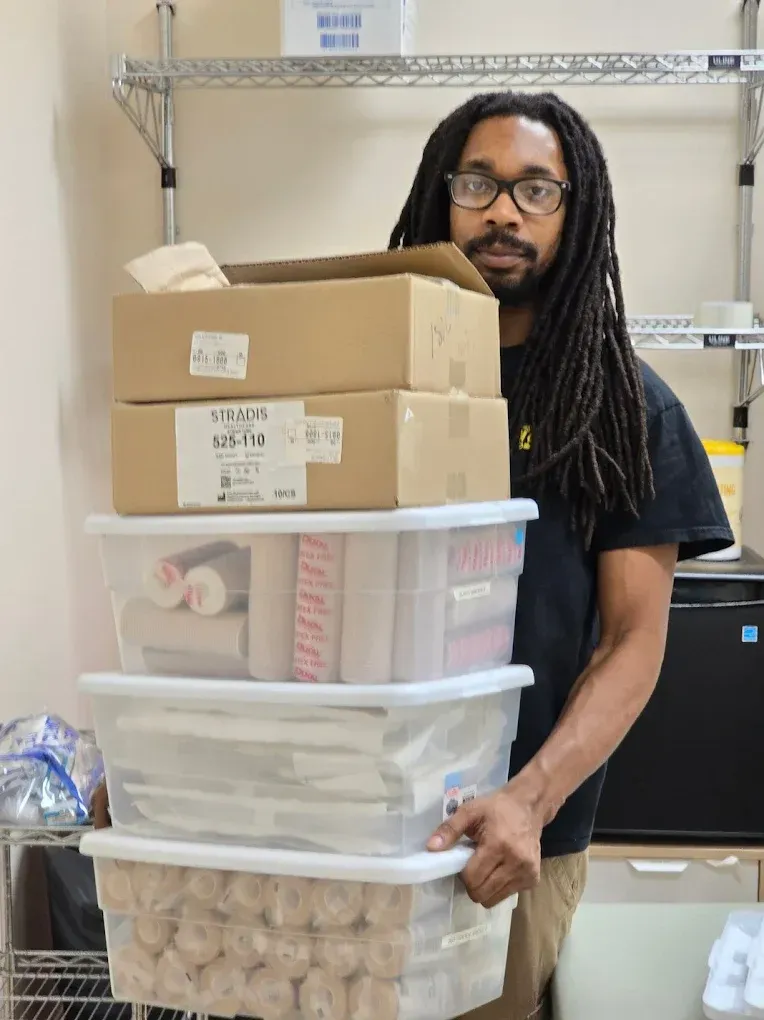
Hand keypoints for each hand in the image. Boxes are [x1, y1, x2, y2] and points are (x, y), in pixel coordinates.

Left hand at [427, 783, 542, 907]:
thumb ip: (449, 829)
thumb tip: (430, 848)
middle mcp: (516, 862)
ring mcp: (527, 873)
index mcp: (498, 845)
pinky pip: (507, 895)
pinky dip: (499, 887)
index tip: (463, 861)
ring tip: (487, 866)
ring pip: (494, 899)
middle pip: (482, 893)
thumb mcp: (470, 811)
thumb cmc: (496, 808)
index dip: (462, 873)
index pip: (472, 878)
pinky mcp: (534, 879)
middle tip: (473, 866)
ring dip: (485, 887)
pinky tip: (501, 868)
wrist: (528, 807)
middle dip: (472, 884)